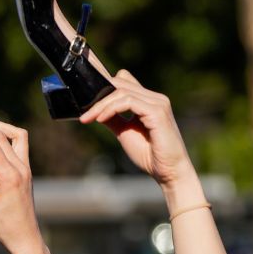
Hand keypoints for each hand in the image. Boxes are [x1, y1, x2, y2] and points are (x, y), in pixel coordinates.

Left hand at [78, 71, 194, 185]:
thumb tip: (95, 110)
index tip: (85, 98)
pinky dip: (111, 108)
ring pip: (122, 91)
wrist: (168, 172)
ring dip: (101, 104)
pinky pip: (128, 101)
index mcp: (149, 100)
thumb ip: (113, 118)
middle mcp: (155, 98)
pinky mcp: (157, 111)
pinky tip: (100, 119)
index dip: (104, 84)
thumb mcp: (125, 132)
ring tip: (88, 118)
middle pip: (120, 83)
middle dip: (98, 95)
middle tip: (84, 112)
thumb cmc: (150, 155)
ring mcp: (158, 103)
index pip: (124, 80)